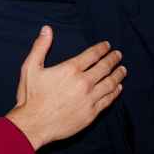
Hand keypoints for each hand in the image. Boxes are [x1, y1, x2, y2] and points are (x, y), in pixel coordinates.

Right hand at [6, 26, 125, 150]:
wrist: (33, 124)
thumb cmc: (30, 96)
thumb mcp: (30, 68)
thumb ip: (40, 47)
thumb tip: (47, 29)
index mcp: (70, 69)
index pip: (92, 54)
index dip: (102, 48)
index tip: (107, 46)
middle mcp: (83, 83)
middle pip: (104, 67)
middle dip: (113, 59)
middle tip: (118, 55)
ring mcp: (89, 99)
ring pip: (110, 83)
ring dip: (118, 75)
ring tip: (123, 70)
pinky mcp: (91, 113)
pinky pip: (107, 100)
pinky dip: (115, 92)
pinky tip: (118, 88)